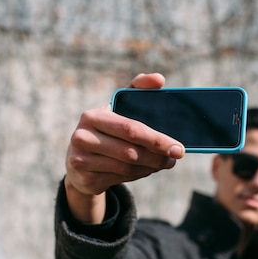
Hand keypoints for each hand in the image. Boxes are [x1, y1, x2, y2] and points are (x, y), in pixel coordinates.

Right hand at [64, 73, 184, 221]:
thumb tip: (159, 79)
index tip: (178, 147)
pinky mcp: (85, 179)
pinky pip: (120, 179)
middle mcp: (82, 137)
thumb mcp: (117, 108)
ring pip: (127, 168)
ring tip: (164, 162)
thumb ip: (137, 89)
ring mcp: (81, 160)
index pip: (131, 129)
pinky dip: (139, 175)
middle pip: (130, 152)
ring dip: (151, 167)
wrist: (79, 160)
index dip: (157, 139)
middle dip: (158, 156)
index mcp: (92, 116)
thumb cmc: (107, 130)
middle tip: (175, 157)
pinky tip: (147, 169)